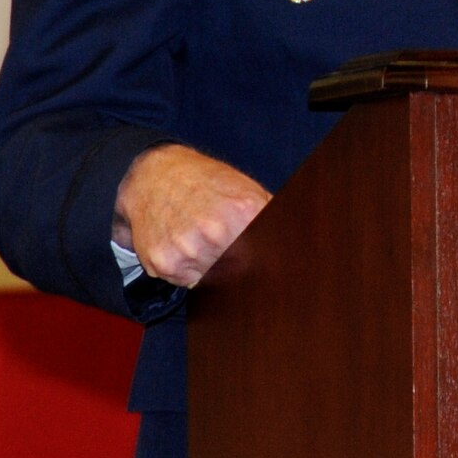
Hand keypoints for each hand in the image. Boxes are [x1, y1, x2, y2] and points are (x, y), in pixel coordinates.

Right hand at [112, 145, 270, 287]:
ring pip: (214, 280)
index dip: (267, 266)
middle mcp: (215, 232)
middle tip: (226, 246)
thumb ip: (275, 218)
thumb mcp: (250, 191)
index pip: (266, 260)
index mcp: (244, 213)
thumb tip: (301, 245)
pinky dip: (188, 270)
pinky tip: (184, 244)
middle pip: (240, 273)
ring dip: (212, 268)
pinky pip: (188, 282)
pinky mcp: (163, 262)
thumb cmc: (209, 183)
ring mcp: (188, 248)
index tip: (264, 264)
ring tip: (203, 239)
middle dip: (238, 265)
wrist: (156, 175)